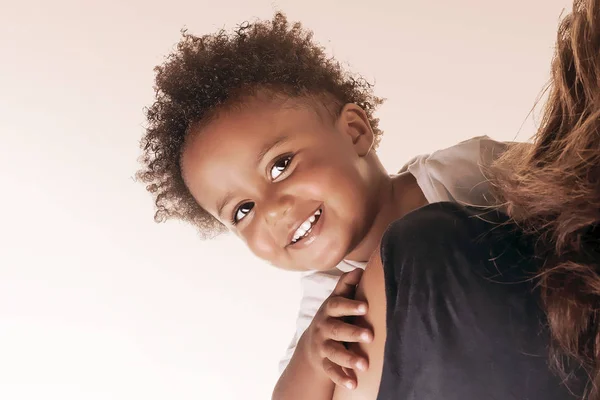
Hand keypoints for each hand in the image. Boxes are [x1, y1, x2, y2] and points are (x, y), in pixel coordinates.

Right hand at [304, 269, 372, 389]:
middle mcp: (324, 328)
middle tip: (370, 335)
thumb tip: (359, 269)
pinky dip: (342, 378)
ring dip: (348, 359)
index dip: (350, 305)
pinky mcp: (324, 363)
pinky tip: (353, 384)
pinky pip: (332, 371)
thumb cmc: (333, 316)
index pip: (337, 306)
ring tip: (364, 365)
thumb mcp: (337, 300)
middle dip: (353, 332)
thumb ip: (346, 285)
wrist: (313, 343)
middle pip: (337, 330)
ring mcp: (323, 346)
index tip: (366, 306)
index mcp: (329, 310)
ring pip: (334, 352)